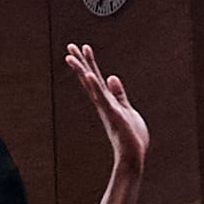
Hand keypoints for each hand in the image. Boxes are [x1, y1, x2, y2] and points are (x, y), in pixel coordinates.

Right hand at [65, 43, 148, 171]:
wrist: (133, 157)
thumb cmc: (131, 136)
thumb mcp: (126, 110)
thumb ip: (119, 94)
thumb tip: (111, 77)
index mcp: (107, 102)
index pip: (95, 79)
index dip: (89, 63)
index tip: (83, 47)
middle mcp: (103, 104)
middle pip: (90, 80)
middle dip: (81, 63)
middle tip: (70, 46)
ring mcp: (107, 110)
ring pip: (93, 88)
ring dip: (83, 72)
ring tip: (72, 58)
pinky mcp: (114, 116)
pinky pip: (104, 100)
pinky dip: (97, 88)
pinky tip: (90, 76)